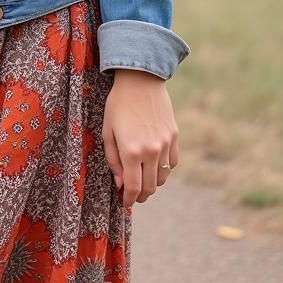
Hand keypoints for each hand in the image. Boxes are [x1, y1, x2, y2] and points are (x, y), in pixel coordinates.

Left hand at [102, 68, 179, 207]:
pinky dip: (165, 169)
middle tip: (134, 195)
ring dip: (153, 184)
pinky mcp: (174, 137)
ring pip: (163, 177)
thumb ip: (113, 160)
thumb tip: (121, 183)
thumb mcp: (107, 131)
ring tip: (143, 180)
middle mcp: (151, 151)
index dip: (129, 199)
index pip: (133, 188)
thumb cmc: (118, 104)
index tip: (125, 202)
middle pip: (150, 188)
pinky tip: (155, 165)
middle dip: (141, 196)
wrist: (140, 80)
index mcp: (131, 151)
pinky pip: (173, 163)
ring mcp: (165, 145)